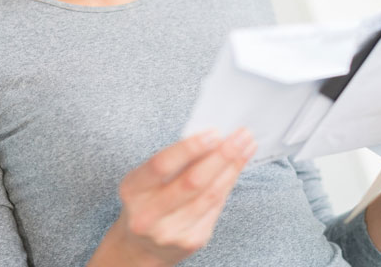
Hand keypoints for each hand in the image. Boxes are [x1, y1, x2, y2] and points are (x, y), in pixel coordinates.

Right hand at [89, 129, 255, 266]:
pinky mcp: (191, 241)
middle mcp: (148, 215)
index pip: (162, 165)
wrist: (143, 246)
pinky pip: (216, 207)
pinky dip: (228, 183)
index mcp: (133, 191)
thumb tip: (213, 138)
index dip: (190, 148)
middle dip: (222, 155)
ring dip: (232, 167)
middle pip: (193, 181)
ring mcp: (170, 232)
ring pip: (210, 195)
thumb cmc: (149, 202)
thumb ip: (174, 162)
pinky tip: (237, 168)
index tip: (215, 133)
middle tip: (242, 135)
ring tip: (247, 146)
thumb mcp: (147, 181)